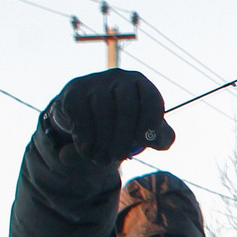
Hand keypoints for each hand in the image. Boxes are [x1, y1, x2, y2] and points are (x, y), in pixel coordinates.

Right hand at [44, 69, 172, 163]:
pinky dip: (86, 138)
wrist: (87, 115)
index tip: (145, 142)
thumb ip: (161, 137)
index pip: (151, 99)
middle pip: (127, 108)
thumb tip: (154, 139)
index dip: (150, 121)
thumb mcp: (147, 130)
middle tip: (119, 157)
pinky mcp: (74, 92)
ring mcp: (95, 82)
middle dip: (124, 138)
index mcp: (141, 84)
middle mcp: (119, 77)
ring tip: (103, 159)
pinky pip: (81, 116)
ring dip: (103, 142)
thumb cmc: (125, 124)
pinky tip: (88, 150)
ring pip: (103, 113)